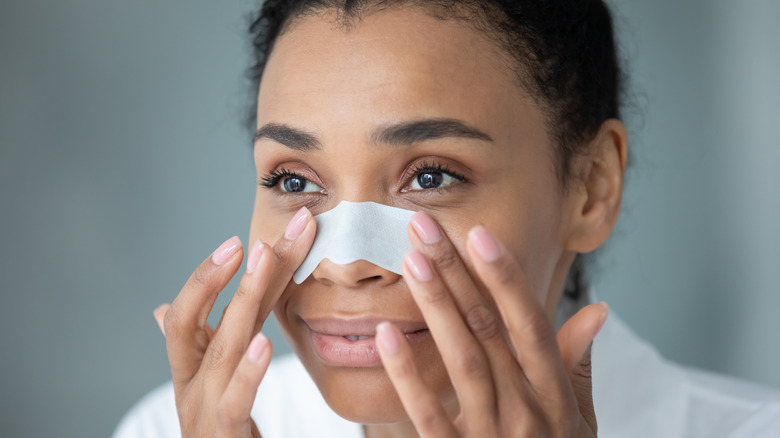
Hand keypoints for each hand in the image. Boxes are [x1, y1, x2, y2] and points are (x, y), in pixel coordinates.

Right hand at [152, 207, 315, 436]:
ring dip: (242, 297)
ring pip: (220, 348)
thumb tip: (162, 310)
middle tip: (261, 233)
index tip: (262, 236)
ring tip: (263, 257)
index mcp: (193, 364)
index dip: (225, 272)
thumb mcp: (214, 382)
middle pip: (202, 317)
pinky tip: (264, 343)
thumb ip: (205, 343)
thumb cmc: (220, 431)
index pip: (207, 308)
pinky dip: (248, 371)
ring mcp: (203, 408)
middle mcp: (192, 380)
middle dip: (225, 271)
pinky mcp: (223, 436)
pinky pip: (235, 401)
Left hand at [375, 211, 607, 436]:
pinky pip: (427, 414)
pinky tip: (385, 334)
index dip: (505, 278)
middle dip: (455, 274)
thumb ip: (579, 364)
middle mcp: (527, 409)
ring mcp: (492, 435)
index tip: (479, 234)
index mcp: (555, 394)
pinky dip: (407, 374)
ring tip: (411, 262)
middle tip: (423, 227)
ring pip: (462, 361)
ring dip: (436, 308)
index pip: (529, 324)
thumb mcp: (581, 420)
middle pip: (488, 330)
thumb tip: (598, 309)